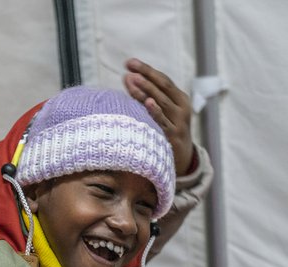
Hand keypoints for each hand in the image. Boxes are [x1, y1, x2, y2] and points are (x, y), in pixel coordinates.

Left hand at [124, 58, 193, 174]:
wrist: (184, 158)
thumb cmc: (169, 129)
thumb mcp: (164, 111)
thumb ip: (150, 96)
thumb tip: (128, 78)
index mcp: (180, 98)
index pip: (162, 80)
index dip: (146, 70)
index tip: (129, 62)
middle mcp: (181, 107)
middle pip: (162, 87)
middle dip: (145, 75)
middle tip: (129, 66)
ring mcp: (178, 121)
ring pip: (160, 102)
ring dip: (146, 90)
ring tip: (133, 79)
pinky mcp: (173, 136)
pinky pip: (162, 122)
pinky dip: (155, 111)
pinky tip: (148, 102)